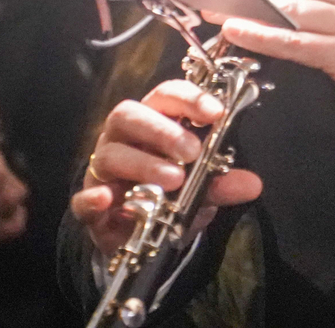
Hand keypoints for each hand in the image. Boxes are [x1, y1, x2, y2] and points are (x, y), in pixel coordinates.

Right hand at [71, 80, 263, 257]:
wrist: (140, 239)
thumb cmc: (169, 197)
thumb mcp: (201, 192)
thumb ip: (222, 183)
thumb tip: (252, 184)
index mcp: (153, 123)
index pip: (165, 96)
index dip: (188, 98)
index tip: (216, 112)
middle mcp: (123, 139)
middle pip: (129, 114)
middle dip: (162, 129)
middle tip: (192, 152)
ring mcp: (103, 170)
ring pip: (111, 154)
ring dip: (143, 164)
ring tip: (173, 180)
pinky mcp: (90, 204)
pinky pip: (82, 197)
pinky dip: (93, 198)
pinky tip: (110, 199)